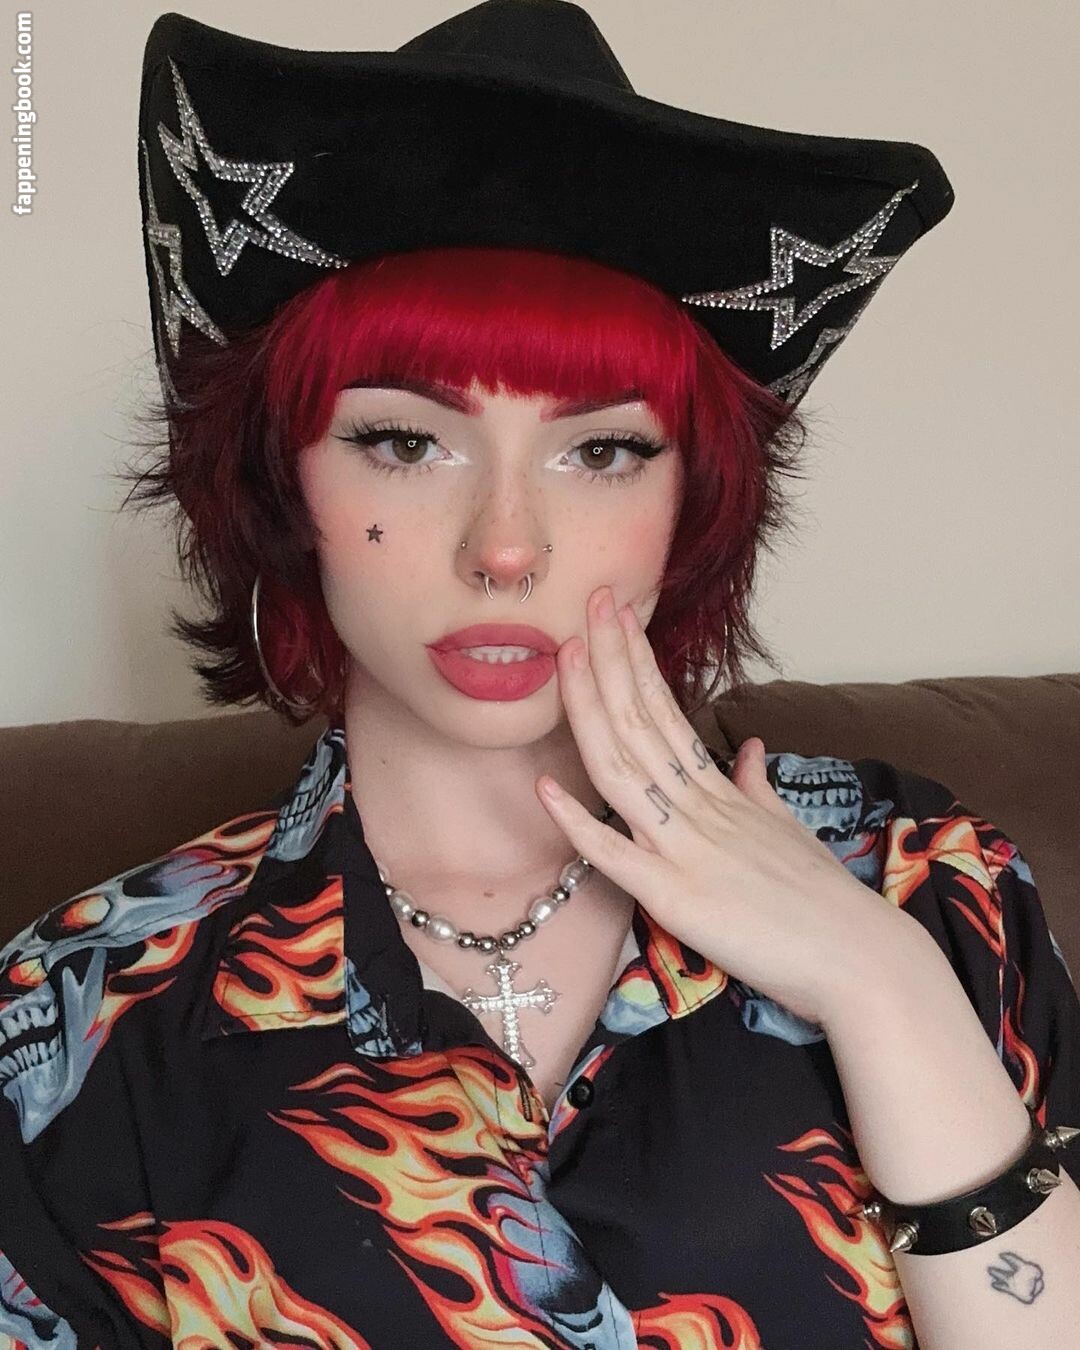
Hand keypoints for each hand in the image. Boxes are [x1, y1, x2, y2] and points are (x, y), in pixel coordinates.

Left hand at [535, 585, 915, 1028]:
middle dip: (612, 659)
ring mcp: (685, 849)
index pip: (668, 712)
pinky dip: (578, 822)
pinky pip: (616, 857)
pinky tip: (544, 787)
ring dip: (591, 709)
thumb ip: (756, 787)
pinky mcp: (676, 899)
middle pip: (643, 722)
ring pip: (624, 769)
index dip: (638, 662)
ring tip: (567, 654)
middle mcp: (698, 808)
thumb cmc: (824, 899)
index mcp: (720, 791)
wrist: (862, 959)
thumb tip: (746, 751)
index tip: (617, 616)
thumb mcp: (788, 828)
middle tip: (591, 600)